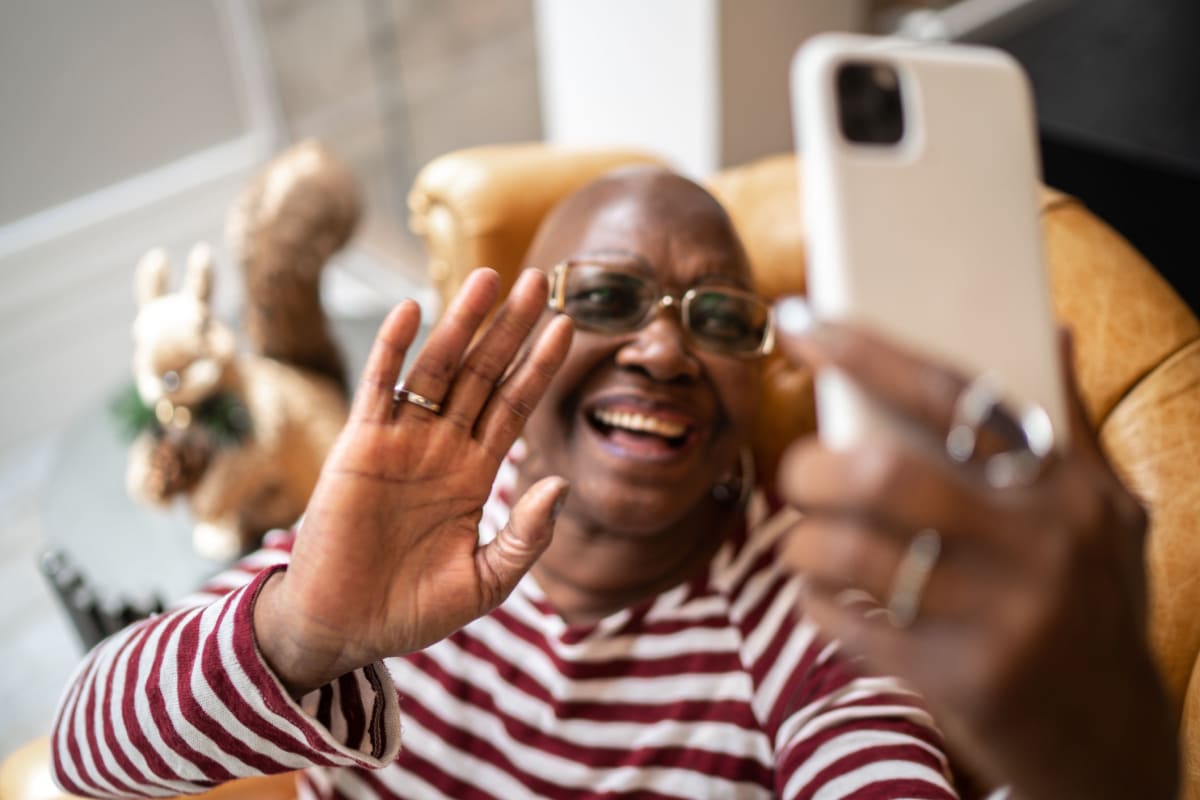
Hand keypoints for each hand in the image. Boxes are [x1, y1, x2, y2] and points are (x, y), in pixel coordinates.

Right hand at [254, 268, 572, 694]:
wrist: (344, 629)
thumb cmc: (411, 610)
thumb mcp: (485, 582)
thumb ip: (525, 537)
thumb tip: (559, 484)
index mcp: (475, 474)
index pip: (515, 406)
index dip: (540, 366)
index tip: (568, 326)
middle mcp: (442, 447)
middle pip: (483, 373)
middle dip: (511, 328)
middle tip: (539, 279)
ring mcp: (401, 443)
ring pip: (438, 369)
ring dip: (462, 323)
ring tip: (489, 278)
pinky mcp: (360, 447)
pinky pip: (379, 388)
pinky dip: (393, 348)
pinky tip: (413, 309)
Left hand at [773, 313, 1177, 799]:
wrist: (1112, 742)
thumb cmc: (1090, 603)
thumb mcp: (1101, 513)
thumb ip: (1066, 427)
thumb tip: (1054, 331)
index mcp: (1067, 486)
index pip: (950, 394)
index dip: (866, 352)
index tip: (801, 325)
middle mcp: (1042, 545)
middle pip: (882, 474)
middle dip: (812, 467)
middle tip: (800, 473)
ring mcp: (1002, 617)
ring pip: (848, 551)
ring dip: (803, 542)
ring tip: (808, 541)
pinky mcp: (961, 679)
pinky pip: (845, 622)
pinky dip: (815, 602)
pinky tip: (828, 597)